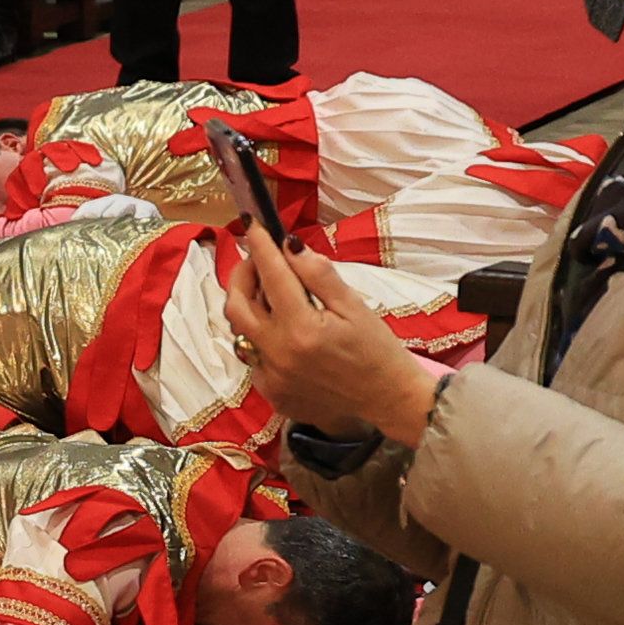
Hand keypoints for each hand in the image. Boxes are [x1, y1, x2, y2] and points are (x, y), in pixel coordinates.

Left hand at [225, 228, 432, 450]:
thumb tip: (290, 246)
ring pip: (241, 333)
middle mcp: (278, 354)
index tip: (252, 225)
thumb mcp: (354, 306)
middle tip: (257, 261)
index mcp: (301, 328)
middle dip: (242, 276)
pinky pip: (253, 359)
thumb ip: (319, 275)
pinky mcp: (272, 394)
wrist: (386, 399)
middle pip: (237, 306)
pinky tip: (284, 334)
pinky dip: (262, 339)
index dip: (260, 246)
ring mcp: (271, 378)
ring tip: (270, 295)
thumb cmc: (376, 349)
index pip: (271, 276)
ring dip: (249, 308)